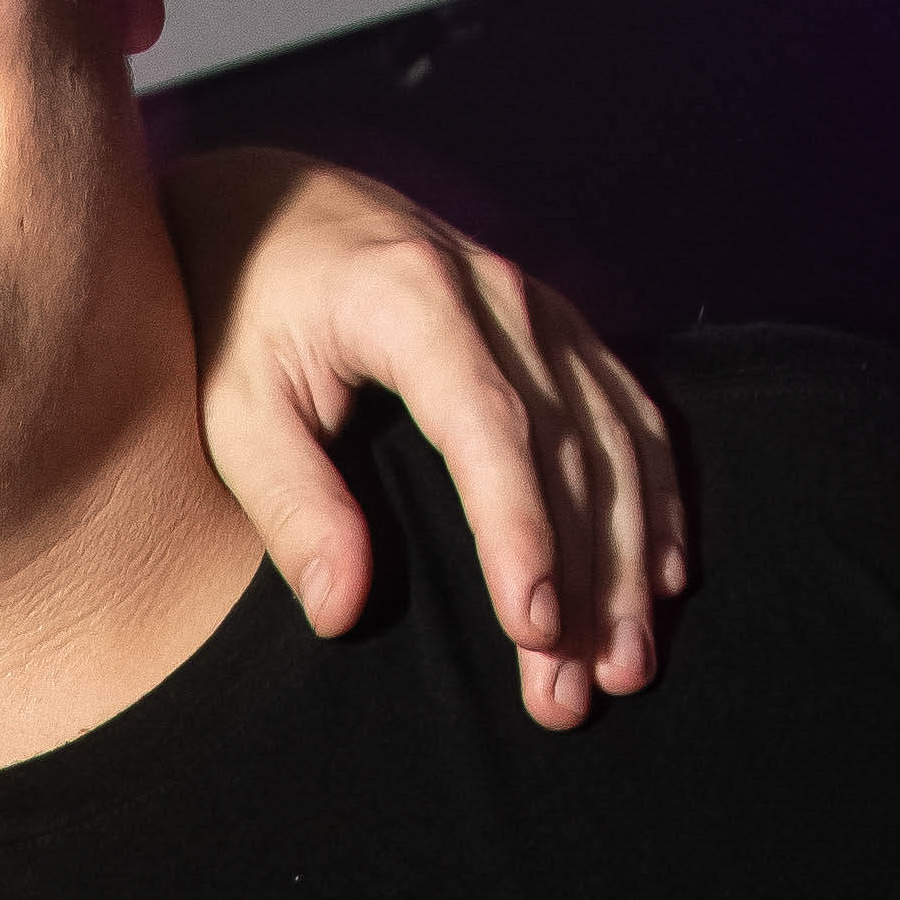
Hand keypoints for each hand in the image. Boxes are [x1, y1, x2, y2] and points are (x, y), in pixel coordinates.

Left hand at [161, 147, 685, 732]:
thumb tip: (342, 612)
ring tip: (625, 667)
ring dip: (632, 559)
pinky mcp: (555, 326)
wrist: (266, 205)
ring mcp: (538, 305)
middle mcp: (496, 293)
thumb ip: (290, 502)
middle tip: (576, 694)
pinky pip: (628, 413)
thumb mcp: (234, 407)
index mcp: (411, 300)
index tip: (533, 626)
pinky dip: (654, 498)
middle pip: (569, 449)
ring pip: (616, 439)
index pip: (490, 428)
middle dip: (585, 580)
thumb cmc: (237, 314)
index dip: (521, 531)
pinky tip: (665, 578)